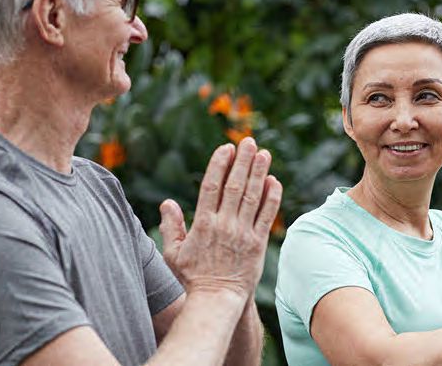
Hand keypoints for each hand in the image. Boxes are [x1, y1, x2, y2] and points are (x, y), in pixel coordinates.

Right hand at [159, 138, 282, 298]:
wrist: (217, 300)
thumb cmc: (192, 278)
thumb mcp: (173, 253)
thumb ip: (171, 226)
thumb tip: (167, 203)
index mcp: (203, 223)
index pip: (211, 186)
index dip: (219, 164)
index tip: (226, 148)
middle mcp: (224, 224)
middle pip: (234, 186)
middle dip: (242, 161)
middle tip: (249, 141)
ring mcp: (243, 233)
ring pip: (252, 196)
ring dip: (259, 173)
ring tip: (265, 153)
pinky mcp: (258, 243)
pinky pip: (266, 216)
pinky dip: (271, 197)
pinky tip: (274, 181)